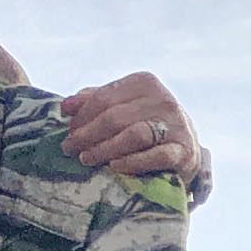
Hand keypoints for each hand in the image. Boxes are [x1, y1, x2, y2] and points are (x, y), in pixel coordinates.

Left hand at [62, 71, 208, 198]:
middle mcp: (163, 100)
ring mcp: (176, 125)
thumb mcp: (122, 107)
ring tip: (86, 158)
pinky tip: (114, 167)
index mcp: (144, 83)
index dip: (82, 116)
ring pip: (134, 135)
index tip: (68, 132)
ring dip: (105, 148)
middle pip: (115, 117)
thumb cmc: (145, 125)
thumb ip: (95, 102)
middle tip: (70, 148)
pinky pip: (156, 156)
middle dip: (87, 134)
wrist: (185, 148)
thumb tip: (65, 106)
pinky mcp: (184, 151)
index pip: (104, 98)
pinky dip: (133, 162)